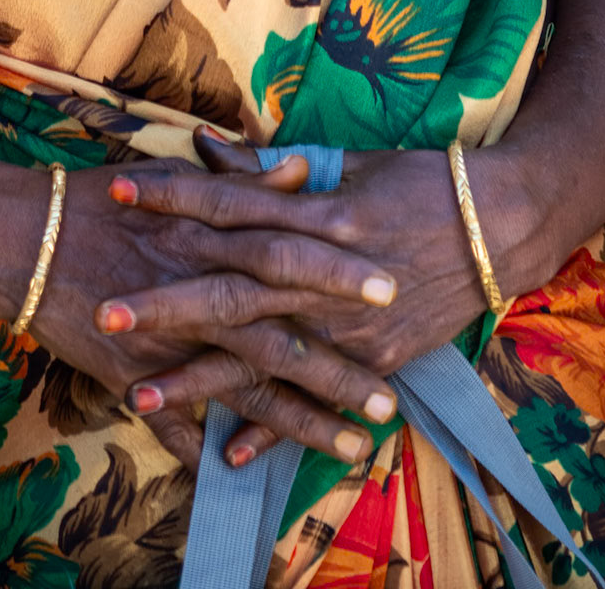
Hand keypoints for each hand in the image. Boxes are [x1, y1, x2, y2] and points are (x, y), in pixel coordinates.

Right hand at [1, 155, 401, 468]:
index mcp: (210, 233)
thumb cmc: (102, 196)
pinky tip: (246, 476)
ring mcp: (164, 338)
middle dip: (335, 368)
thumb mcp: (177, 176)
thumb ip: (245, 180)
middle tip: (389, 397)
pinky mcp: (131, 375)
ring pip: (242, 386)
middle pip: (277, 332)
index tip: (391, 287)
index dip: (338, 272)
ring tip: (353, 446)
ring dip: (299, 420)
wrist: (23, 237)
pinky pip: (176, 424)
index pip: (287, 252)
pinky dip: (208, 451)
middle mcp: (194, 287)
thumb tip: (301, 168)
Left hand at [92, 133, 534, 453]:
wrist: (497, 225)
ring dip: (200, 378)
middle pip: (233, 286)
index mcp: (317, 209)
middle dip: (167, 302)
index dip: (175, 196)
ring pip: (263, 354)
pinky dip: (271, 427)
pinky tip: (225, 453)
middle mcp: (326, 269)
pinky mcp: (374, 356)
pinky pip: (314, 398)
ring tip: (139, 396)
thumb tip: (207, 151)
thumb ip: (273, 168)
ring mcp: (349, 321)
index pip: (231, 202)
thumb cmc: (419, 182)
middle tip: (106, 309)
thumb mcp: (347, 163)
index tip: (120, 194)